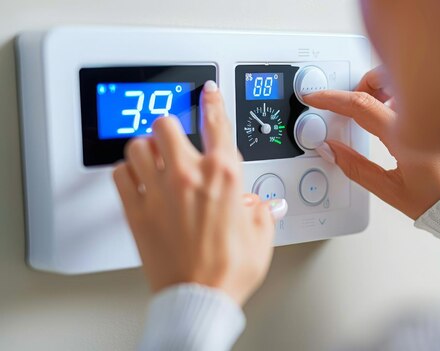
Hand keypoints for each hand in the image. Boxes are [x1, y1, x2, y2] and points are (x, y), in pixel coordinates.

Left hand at [113, 81, 287, 304]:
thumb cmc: (228, 269)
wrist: (199, 296)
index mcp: (223, 176)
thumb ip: (263, 212)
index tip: (208, 92)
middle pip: (166, 125)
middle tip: (175, 141)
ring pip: (138, 145)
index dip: (213, 102)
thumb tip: (266, 206)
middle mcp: (188, 176)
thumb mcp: (261, 237)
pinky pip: (120, 174)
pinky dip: (127, 173)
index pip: (216, 124)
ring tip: (154, 160)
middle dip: (172, 129)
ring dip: (146, 149)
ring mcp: (158, 191)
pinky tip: (137, 180)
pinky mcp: (136, 210)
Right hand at [305, 67, 439, 219]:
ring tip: (373, 107)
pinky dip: (402, 94)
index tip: (315, 97)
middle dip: (361, 83)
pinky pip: (422, 90)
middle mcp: (428, 117)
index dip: (332, 99)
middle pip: (384, 78)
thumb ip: (355, 167)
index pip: (362, 105)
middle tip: (350, 102)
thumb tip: (331, 148)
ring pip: (404, 80)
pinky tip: (397, 111)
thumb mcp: (390, 190)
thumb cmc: (439, 201)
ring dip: (382, 87)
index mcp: (409, 137)